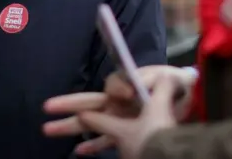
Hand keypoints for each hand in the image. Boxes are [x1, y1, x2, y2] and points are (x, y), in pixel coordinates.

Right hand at [42, 65, 195, 154]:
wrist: (184, 98)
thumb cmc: (173, 85)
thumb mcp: (167, 79)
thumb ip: (155, 80)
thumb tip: (135, 86)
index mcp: (127, 86)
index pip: (114, 85)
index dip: (117, 89)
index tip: (128, 95)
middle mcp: (118, 101)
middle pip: (90, 102)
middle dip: (68, 104)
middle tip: (47, 106)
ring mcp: (119, 118)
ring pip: (90, 122)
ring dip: (70, 126)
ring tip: (47, 129)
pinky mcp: (124, 134)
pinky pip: (104, 140)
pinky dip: (92, 145)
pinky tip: (78, 150)